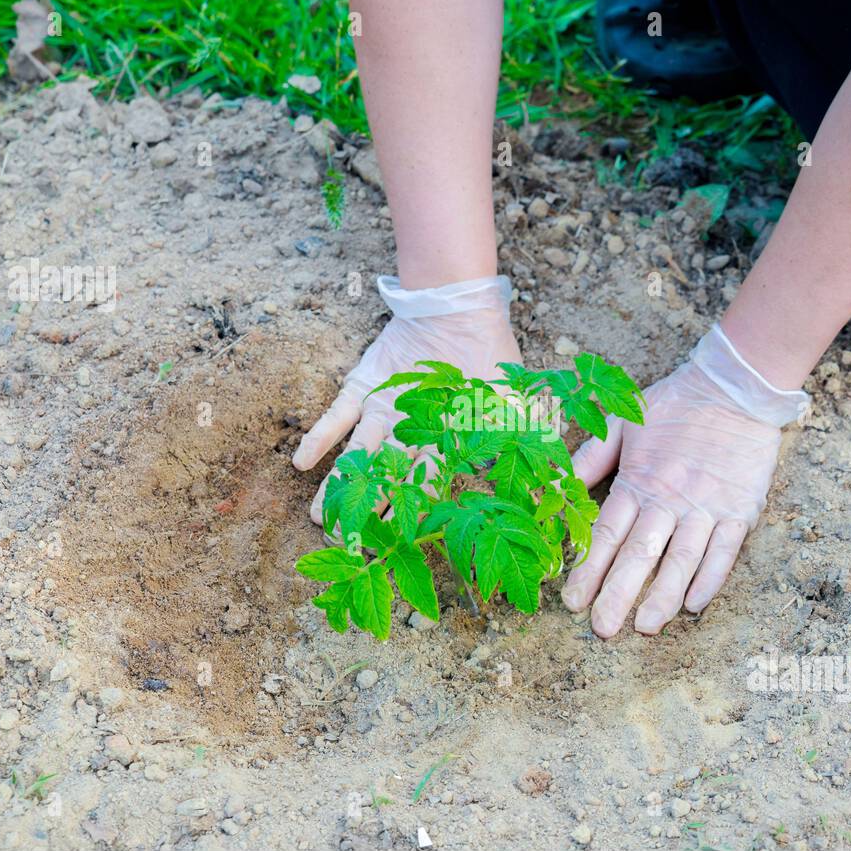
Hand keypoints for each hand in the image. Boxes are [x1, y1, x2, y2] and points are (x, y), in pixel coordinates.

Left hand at [292, 277, 519, 523]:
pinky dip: (319, 437)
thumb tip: (551, 489)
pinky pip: (336, 417)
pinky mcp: (362, 389)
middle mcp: (410, 435)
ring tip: (318, 518)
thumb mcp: (515, 401)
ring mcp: (384, 414)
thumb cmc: (489, 354)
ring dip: (338, 486)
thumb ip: (527, 441)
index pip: (427, 487)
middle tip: (346, 542)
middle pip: (386, 480)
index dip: (413, 514)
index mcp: (446, 443)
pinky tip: (300, 463)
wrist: (458, 307)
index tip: (398, 544)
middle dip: (367, 510)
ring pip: (358, 456)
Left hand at [561, 327, 806, 637]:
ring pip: (682, 558)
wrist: (733, 387)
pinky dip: (711, 579)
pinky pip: (725, 551)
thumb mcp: (621, 423)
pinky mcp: (740, 509)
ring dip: (664, 595)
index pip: (607, 533)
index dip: (588, 569)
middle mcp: (670, 498)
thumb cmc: (673, 406)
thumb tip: (554, 487)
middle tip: (601, 629)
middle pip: (640, 553)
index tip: (572, 602)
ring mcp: (707, 506)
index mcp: (638, 480)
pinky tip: (695, 605)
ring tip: (645, 627)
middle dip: (619, 594)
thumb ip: (589, 459)